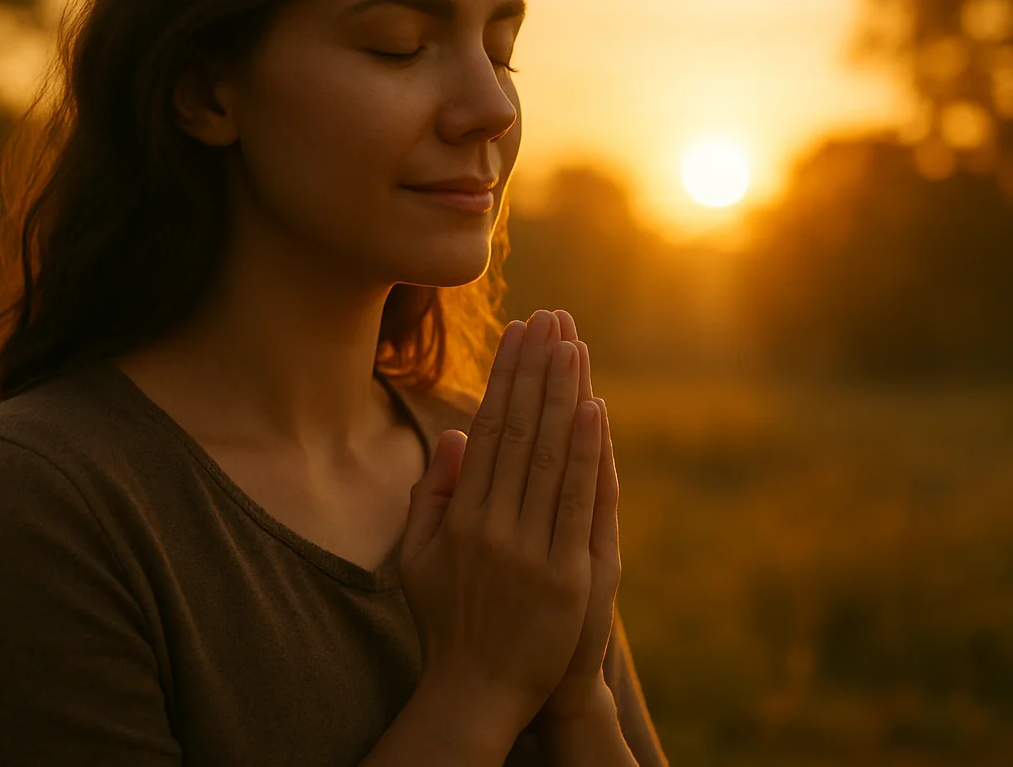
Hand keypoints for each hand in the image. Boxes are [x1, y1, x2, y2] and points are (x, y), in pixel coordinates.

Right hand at [398, 310, 606, 741]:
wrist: (476, 693)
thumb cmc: (445, 620)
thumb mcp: (418, 558)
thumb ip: (432, 495)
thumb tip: (454, 436)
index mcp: (457, 517)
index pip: (487, 430)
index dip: (504, 377)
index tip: (518, 333)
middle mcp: (491, 527)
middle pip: (519, 432)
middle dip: (536, 370)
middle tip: (551, 319)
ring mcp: (529, 551)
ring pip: (549, 457)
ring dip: (564, 396)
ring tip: (575, 345)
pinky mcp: (565, 577)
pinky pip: (576, 502)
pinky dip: (586, 453)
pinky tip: (594, 409)